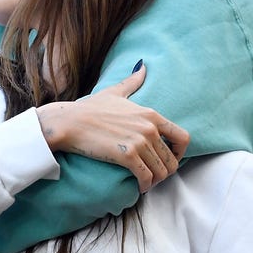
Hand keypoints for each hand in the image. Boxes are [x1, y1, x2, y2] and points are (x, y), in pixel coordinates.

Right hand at [36, 64, 189, 191]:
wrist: (70, 122)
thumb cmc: (89, 108)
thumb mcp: (115, 92)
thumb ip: (132, 81)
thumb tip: (143, 66)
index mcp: (151, 114)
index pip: (183, 137)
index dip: (179, 153)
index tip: (168, 159)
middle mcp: (149, 128)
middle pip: (172, 160)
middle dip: (165, 171)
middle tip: (153, 175)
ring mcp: (139, 142)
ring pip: (161, 172)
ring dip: (155, 181)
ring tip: (145, 182)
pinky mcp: (127, 156)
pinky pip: (146, 177)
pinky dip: (144, 186)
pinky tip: (138, 186)